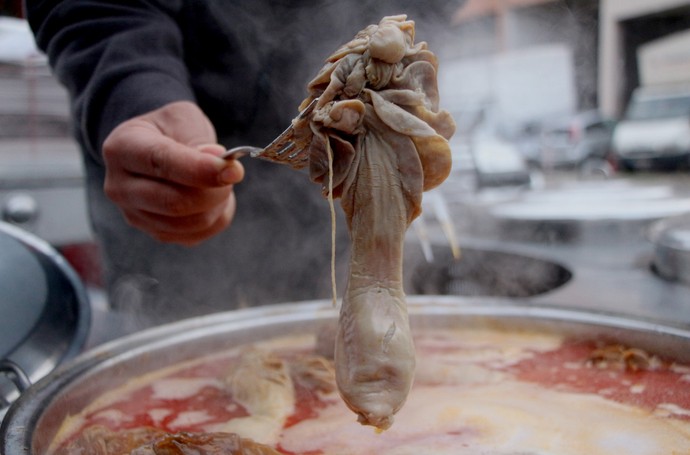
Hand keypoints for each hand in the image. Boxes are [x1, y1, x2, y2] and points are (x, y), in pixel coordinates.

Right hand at [102, 101, 244, 245]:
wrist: (158, 146)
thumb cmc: (170, 129)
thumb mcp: (182, 118)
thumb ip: (198, 139)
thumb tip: (218, 163)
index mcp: (122, 148)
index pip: (159, 162)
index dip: (199, 169)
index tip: (232, 170)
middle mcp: (120, 187)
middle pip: (173, 202)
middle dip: (214, 190)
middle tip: (233, 173)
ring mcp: (135, 215)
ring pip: (189, 223)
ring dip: (217, 204)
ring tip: (221, 182)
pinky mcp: (155, 233)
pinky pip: (197, 235)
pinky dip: (216, 217)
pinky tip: (214, 198)